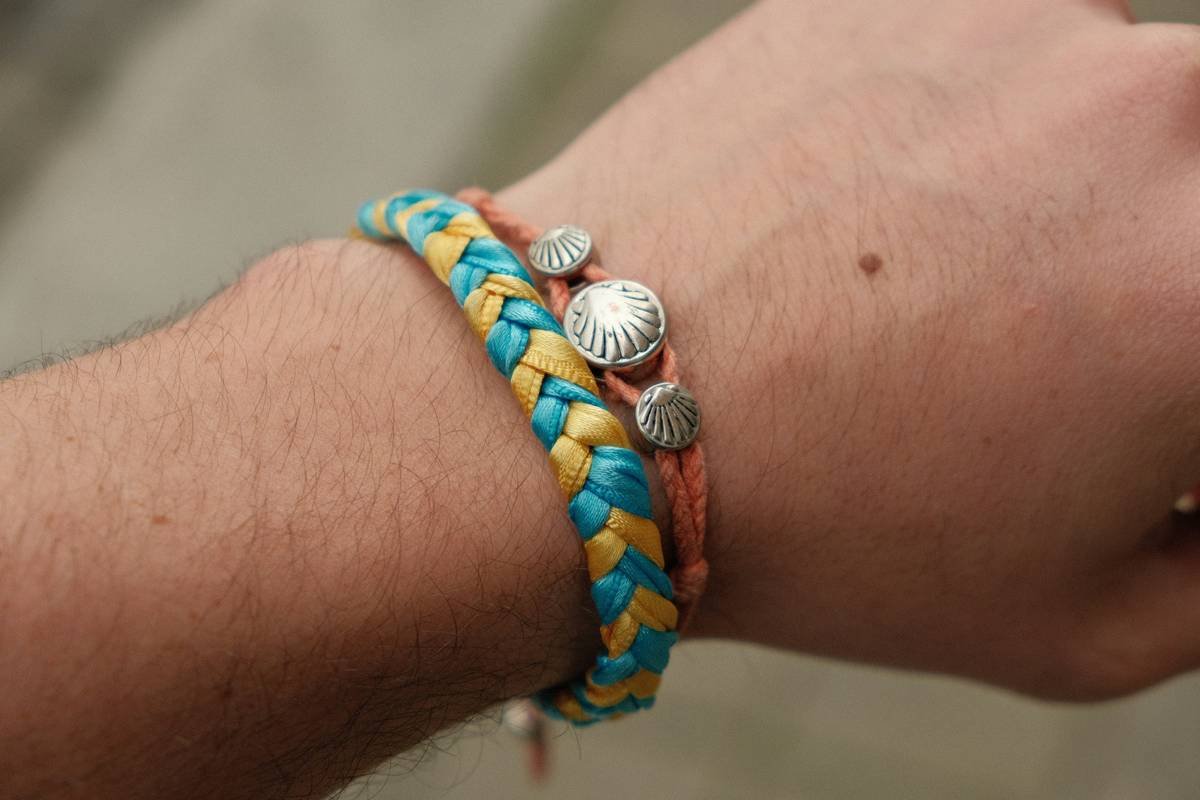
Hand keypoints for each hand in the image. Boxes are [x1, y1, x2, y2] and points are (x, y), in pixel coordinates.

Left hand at [500, 0, 1199, 698]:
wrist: (591, 398)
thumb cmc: (828, 534)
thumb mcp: (1078, 627)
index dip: (1185, 423)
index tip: (1128, 435)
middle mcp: (1161, 123)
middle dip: (1164, 282)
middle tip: (1049, 348)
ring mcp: (1036, 30)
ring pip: (1130, 113)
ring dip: (1081, 194)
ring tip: (941, 284)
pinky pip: (1014, 53)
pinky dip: (980, 125)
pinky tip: (880, 209)